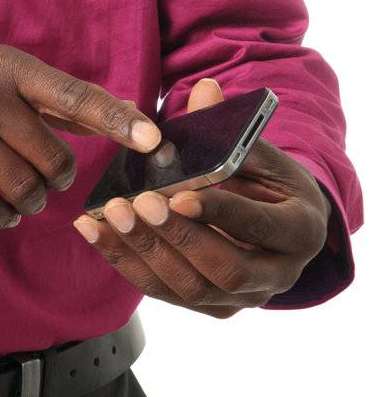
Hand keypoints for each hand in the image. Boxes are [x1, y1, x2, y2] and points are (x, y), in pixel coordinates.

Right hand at [0, 38, 160, 229]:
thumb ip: (54, 97)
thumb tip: (122, 115)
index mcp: (9, 67)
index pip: (75, 95)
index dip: (116, 119)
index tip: (152, 139)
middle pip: (53, 158)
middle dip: (59, 178)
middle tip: (52, 178)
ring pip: (22, 186)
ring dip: (33, 202)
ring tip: (28, 196)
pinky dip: (3, 216)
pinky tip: (3, 211)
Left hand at [72, 77, 331, 314]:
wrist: (276, 222)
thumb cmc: (266, 179)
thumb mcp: (258, 151)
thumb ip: (228, 129)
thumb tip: (204, 89)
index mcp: (301, 230)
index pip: (260, 226)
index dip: (219, 211)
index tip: (177, 194)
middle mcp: (278, 275)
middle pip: (225, 268)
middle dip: (176, 236)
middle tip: (137, 201)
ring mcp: (242, 299)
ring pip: (190, 287)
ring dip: (144, 249)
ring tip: (110, 213)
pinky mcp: (209, 307)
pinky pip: (163, 291)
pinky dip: (125, 260)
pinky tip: (94, 230)